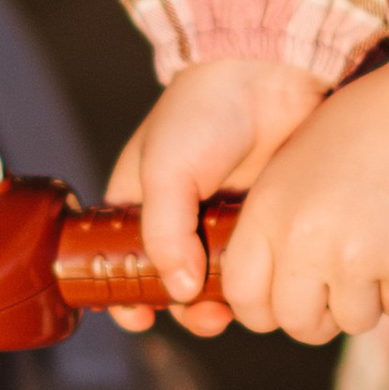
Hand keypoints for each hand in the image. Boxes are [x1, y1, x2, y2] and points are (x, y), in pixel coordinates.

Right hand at [104, 58, 327, 335]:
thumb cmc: (203, 110)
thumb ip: (162, 234)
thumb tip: (177, 292)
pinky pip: (254, 259)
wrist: (269, 71)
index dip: (124, 293)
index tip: (140, 318)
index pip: (119, 260)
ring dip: (222, 299)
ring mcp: (218, 216)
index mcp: (136, 201)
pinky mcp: (259, 215)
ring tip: (236, 305)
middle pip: (171, 280)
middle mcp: (175, 214)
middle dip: (184, 306)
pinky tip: (265, 279)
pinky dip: (256, 275)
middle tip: (206, 315)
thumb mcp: (166, 171)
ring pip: (215, 278)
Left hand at [218, 55, 388, 345]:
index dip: (263, 312)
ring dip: (365, 301)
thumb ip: (270, 232)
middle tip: (335, 293)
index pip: (244, 298)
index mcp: (268, 213)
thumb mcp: (287, 172)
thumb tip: (268, 297)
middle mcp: (304, 240)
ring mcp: (356, 256)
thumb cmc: (354, 134)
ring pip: (352, 322)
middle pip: (297, 324)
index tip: (282, 305)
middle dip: (317, 318)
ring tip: (375, 257)